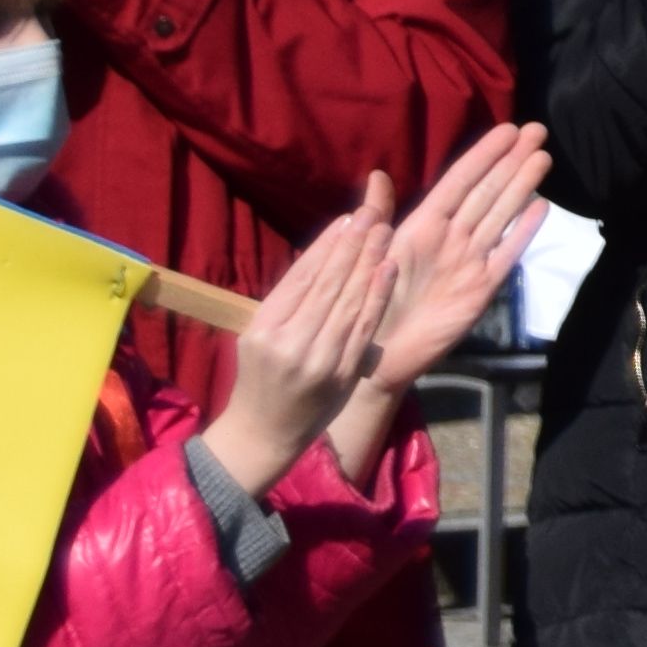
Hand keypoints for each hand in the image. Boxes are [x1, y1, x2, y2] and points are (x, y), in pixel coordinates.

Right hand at [192, 178, 402, 502]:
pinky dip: (377, 295)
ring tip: (384, 230)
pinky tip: (387, 268)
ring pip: (348, 301)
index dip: (326, 245)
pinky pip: (363, 327)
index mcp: (263, 329)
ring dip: (369, 262)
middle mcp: (289, 342)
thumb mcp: (259, 336)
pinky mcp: (342, 372)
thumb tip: (324, 253)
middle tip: (372, 213)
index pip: (300, 277)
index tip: (347, 218)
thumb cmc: (262, 376)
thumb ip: (288, 301)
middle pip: (327, 284)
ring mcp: (318, 359)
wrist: (266, 432)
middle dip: (352, 245)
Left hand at [327, 126, 550, 479]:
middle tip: (539, 130)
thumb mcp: (367, 256)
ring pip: (501, 215)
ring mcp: (469, 262)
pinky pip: (507, 253)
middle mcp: (450, 239)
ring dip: (522, 186)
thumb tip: (376, 175)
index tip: (508, 129)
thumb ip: (376, 218)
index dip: (483, 155)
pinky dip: (524, 231)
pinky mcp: (482, 288)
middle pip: (487, 192)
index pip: (458, 182)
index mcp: (420, 227)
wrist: (375, 358)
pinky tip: (541, 208)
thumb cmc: (364, 305)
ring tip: (544, 157)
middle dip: (511, 161)